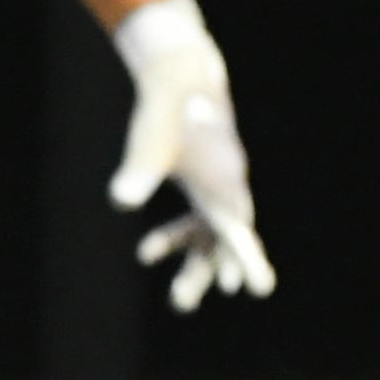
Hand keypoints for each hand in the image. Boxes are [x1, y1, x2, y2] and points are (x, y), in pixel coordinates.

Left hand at [109, 0, 275, 311]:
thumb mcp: (150, 143)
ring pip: (212, 238)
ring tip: (177, 298)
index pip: (239, 231)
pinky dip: (178, 238)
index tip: (258, 287)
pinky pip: (198, 223)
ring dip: (193, 263)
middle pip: (225, 242)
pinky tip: (148, 253)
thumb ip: (140, 172)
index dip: (248, 261)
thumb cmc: (167, 111)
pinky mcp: (204, 187)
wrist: (182, 76)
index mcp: (223, 185)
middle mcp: (227, 192)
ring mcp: (217, 191)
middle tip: (182, 302)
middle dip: (208, 272)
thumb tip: (121, 199)